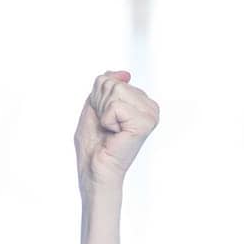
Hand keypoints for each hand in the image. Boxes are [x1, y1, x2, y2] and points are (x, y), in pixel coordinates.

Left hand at [74, 70, 158, 188]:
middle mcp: (149, 106)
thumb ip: (106, 86)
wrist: (95, 170)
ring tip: (110, 130)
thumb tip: (124, 73)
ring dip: (103, 113)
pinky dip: (107, 120)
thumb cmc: (93, 146)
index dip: (97, 100)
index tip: (103, 120)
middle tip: (105, 127)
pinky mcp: (145, 122)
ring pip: (115, 90)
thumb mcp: (95, 108)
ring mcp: (150, 114)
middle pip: (112, 83)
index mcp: (139, 102)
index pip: (110, 79)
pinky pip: (116, 105)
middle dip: (99, 105)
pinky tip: (115, 134)